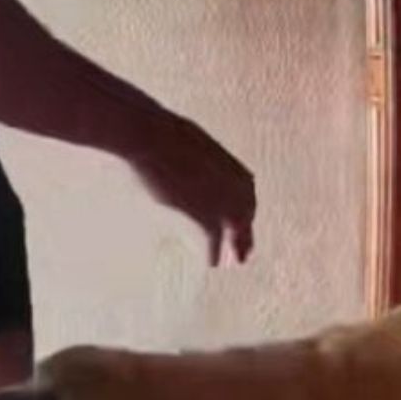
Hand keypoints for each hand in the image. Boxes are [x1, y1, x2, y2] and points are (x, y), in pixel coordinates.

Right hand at [125, 114, 256, 265]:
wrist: (153, 138)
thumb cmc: (165, 134)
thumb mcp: (194, 148)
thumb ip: (200, 165)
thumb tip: (187, 166)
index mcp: (238, 171)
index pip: (247, 202)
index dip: (242, 218)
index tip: (238, 229)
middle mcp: (240, 191)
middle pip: (244, 223)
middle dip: (242, 240)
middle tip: (240, 256)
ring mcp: (226, 207)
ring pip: (236, 238)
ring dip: (232, 253)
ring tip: (226, 264)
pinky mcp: (207, 220)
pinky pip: (213, 246)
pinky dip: (211, 256)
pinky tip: (211, 263)